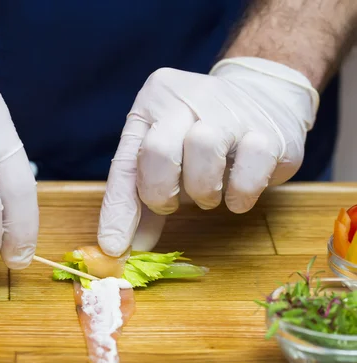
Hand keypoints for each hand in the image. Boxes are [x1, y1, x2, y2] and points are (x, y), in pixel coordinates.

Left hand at [98, 57, 318, 255]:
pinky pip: (248, 171)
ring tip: (208, 192)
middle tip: (171, 203)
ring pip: (203, 149)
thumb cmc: (201, 135)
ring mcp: (230, 109)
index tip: (114, 247)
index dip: (118, 211)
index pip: (126, 162)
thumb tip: (126, 247)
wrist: (265, 95)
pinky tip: (238, 193)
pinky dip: (239, 193)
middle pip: (158, 150)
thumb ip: (144, 200)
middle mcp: (186, 99)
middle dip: (161, 191)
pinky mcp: (269, 130)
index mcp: (152, 103)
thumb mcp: (166, 159)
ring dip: (202, 190)